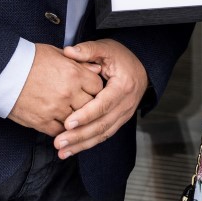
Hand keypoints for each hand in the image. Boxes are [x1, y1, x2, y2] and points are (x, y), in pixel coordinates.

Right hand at [8, 43, 104, 136]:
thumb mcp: (57, 53)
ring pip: (76, 120)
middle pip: (90, 105)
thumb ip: (79, 63)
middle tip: (82, 104)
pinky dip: (61, 129)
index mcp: (73, 73)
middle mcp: (68, 92)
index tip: (90, 90)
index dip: (95, 89)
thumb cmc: (28, 59)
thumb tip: (97, 70)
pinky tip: (59, 123)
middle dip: (88, 105)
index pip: (97, 86)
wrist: (2, 70)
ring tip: (70, 114)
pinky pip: (59, 131)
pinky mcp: (41, 121)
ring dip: (75, 119)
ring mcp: (55, 108)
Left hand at [53, 39, 147, 158]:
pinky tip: (72, 150)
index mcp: (123, 86)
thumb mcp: (106, 48)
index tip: (67, 122)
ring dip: (82, 145)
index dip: (86, 115)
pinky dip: (88, 144)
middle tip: (59, 142)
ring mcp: (124, 115)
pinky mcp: (119, 121)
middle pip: (102, 124)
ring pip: (102, 134)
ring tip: (62, 152)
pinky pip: (103, 135)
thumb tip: (69, 52)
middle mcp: (126, 104)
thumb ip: (88, 50)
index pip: (103, 104)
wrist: (141, 69)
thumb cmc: (121, 58)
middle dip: (80, 136)